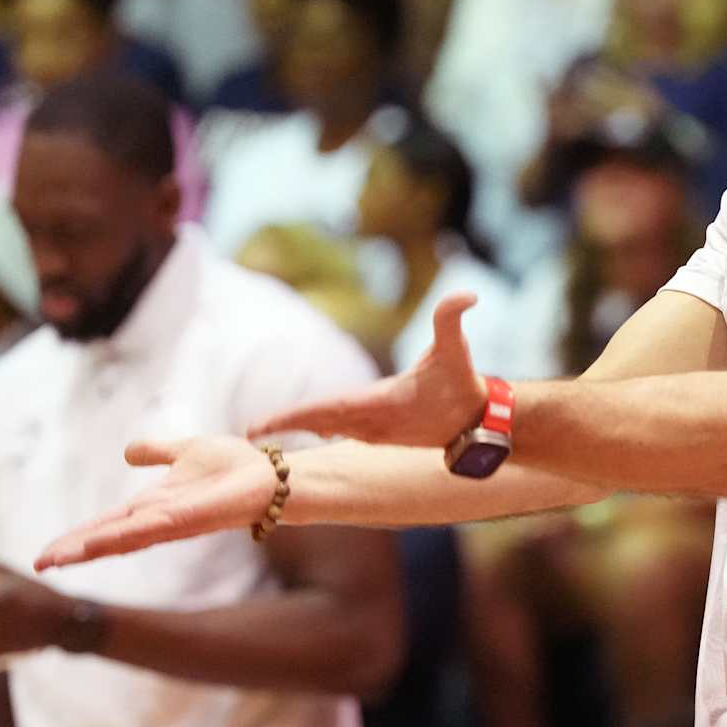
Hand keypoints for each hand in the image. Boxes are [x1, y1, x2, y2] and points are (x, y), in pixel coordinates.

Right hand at [33, 435, 278, 570]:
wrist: (271, 473)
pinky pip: (152, 530)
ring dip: (90, 548)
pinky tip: (98, 544)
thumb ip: (157, 453)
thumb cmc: (235, 466)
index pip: (107, 525)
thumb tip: (128, 451)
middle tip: (39, 563)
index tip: (45, 554)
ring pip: (124, 539)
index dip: (77, 537)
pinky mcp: (191, 520)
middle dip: (74, 550)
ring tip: (56, 559)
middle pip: (108, 539)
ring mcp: (173, 523)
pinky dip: (124, 536)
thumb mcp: (186, 451)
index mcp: (153, 506)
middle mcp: (159, 520)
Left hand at [248, 293, 486, 446]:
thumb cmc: (462, 382)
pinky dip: (320, 427)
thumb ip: (452, 317)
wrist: (477, 422)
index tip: (262, 426)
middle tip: (249, 431)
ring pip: (329, 427)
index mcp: (380, 402)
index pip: (327, 409)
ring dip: (300, 427)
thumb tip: (468, 294)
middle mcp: (372, 422)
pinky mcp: (381, 433)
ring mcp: (375, 431)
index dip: (293, 415)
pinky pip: (341, 431)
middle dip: (285, 424)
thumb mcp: (456, 348)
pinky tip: (311, 426)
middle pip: (319, 422)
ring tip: (266, 429)